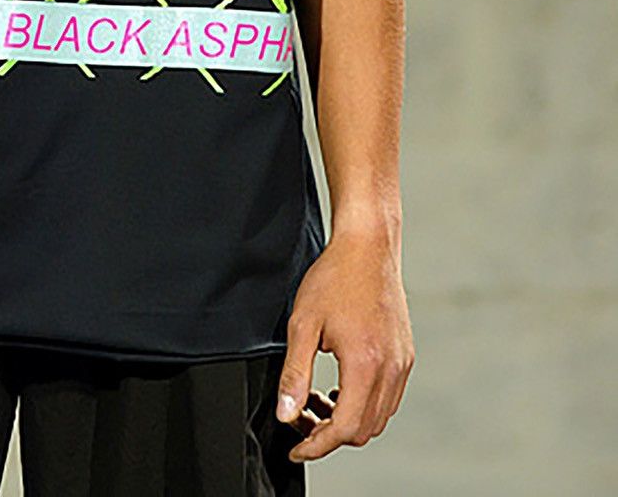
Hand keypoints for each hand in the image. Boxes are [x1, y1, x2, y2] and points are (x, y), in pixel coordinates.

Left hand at [275, 224, 413, 463]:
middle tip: (301, 418)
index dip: (317, 445)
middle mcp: (391, 368)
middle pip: (363, 430)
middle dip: (330, 434)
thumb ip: (295, 374)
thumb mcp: (303, 324)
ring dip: (348, 420)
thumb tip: (287, 414)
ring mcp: (402, 362)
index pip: (344, 428)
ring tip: (317, 400)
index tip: (296, 447)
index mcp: (365, 364)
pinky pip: (388, 398)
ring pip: (378, 418)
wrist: (367, 246)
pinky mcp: (405, 355)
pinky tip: (340, 386)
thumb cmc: (335, 277)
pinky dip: (364, 404)